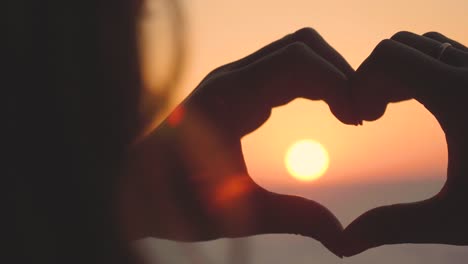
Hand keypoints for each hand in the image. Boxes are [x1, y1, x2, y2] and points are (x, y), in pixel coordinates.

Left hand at [120, 28, 356, 255]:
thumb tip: (342, 240)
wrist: (135, 185)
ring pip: (296, 50)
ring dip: (329, 73)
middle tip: (362, 116)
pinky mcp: (239, 87)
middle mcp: (231, 77)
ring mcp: (234, 78)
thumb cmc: (177, 199)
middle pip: (302, 46)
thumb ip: (292, 219)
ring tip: (350, 113)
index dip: (338, 84)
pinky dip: (314, 79)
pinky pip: (285, 65)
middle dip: (341, 73)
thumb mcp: (239, 213)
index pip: (297, 62)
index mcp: (229, 98)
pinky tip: (329, 109)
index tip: (360, 122)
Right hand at [342, 31, 467, 255]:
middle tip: (372, 115)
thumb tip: (342, 246)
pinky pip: (448, 54)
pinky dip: (423, 69)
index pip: (388, 56)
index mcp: (459, 95)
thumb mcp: (456, 219)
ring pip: (427, 46)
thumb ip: (393, 226)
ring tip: (393, 108)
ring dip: (399, 71)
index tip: (362, 120)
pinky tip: (423, 103)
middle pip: (402, 45)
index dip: (360, 83)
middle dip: (375, 76)